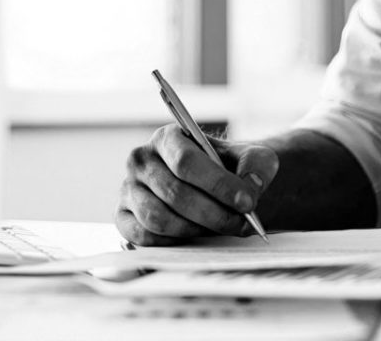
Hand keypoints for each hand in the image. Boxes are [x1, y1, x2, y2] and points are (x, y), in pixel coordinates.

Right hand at [116, 126, 278, 245]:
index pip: (186, 162)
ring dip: (196, 230)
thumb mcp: (252, 157)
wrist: (214, 186)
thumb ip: (257, 166)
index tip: (247, 202)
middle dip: (214, 214)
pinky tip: (197, 237)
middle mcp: (141, 160)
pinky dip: (173, 242)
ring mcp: (128, 189)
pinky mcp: (123, 217)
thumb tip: (250, 188)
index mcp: (167, 137)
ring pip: (159, 218)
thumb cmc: (229, 169)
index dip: (218, 185)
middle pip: (175, 193)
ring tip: (223, 229)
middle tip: (242, 224)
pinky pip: (144, 237)